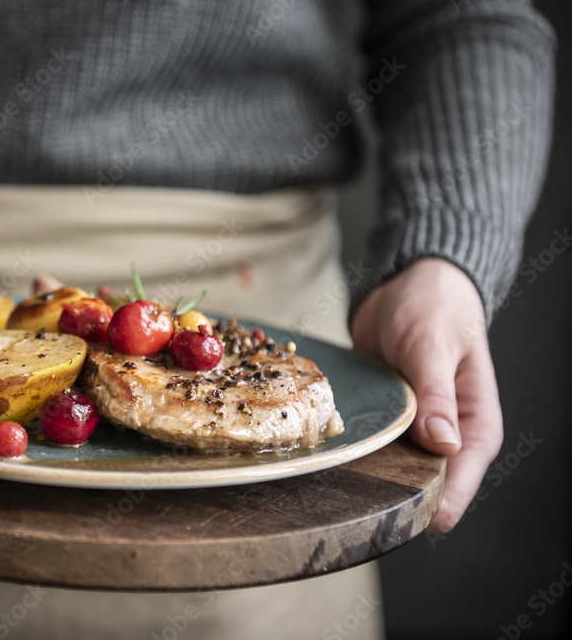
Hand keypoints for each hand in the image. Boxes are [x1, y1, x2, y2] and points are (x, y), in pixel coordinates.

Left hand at [351, 258, 502, 532]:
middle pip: (419, 489)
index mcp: (474, 430)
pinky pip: (368, 445)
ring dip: (363, 474)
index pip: (456, 488)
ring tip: (327, 481)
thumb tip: (445, 444)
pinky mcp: (385, 419)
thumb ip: (437, 394)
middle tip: (345, 499)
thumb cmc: (436, 310)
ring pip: (389, 471)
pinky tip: (324, 454)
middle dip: (387, 496)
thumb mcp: (435, 347)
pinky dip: (351, 449)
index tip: (389, 516)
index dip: (426, 506)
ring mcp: (411, 431)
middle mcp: (445, 438)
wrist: (410, 284)